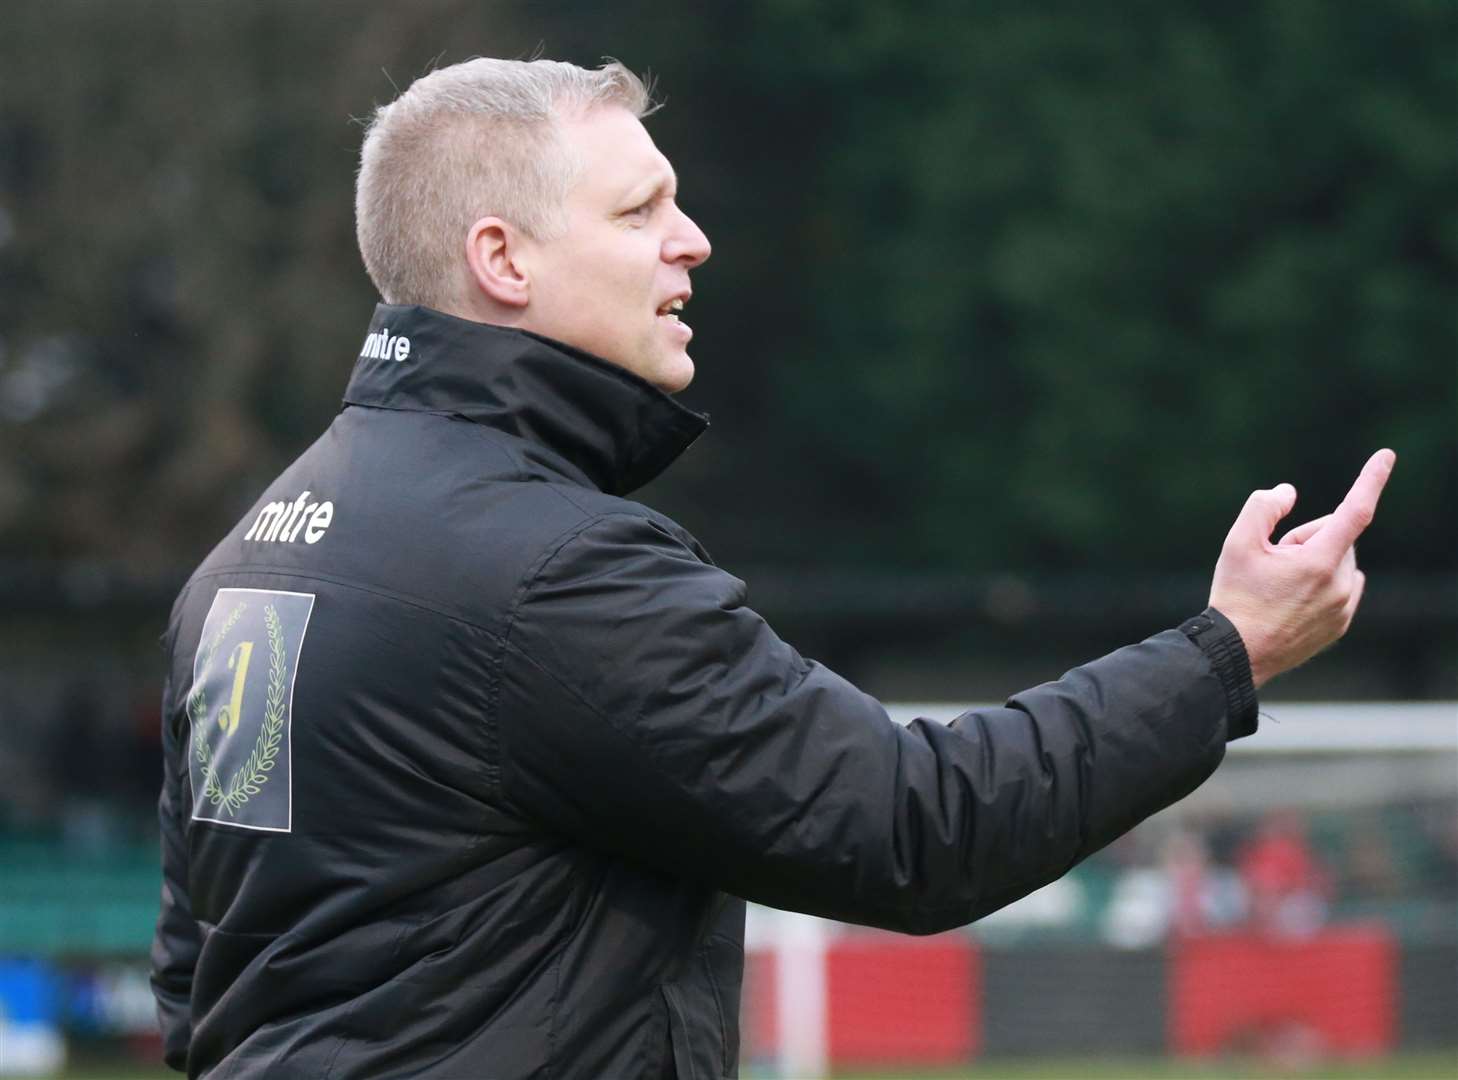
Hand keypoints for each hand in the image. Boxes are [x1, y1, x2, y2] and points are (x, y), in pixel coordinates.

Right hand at [1208, 449, 1395, 687]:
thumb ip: (1263, 507)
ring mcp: (1343, 606)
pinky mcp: (1340, 624)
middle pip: (1333, 536)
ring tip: (1277, 586)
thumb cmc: (1235, 597)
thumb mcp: (1236, 544)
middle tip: (1271, 561)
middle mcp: (1340, 584)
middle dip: (1306, 538)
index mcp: (1318, 561)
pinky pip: (1340, 587)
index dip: (1370, 480)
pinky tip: (1290, 599)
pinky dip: (1320, 584)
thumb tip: (1288, 494)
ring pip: (1337, 562)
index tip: (1386, 456)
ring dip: (1313, 562)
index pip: (1354, 511)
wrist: (1236, 653)